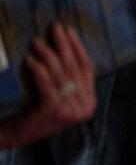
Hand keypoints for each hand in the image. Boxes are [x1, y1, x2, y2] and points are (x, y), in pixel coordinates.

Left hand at [0, 24, 96, 149]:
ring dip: (47, 53)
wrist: (16, 136)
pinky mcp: (51, 111)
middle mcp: (83, 107)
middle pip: (73, 68)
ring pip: (59, 74)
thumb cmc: (35, 113)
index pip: (87, 68)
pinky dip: (38, 69)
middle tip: (54, 28)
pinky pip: (45, 83)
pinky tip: (30, 59)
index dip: (78, 47)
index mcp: (89, 103)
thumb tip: (66, 46)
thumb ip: (68, 80)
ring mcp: (69, 110)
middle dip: (63, 45)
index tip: (69, 31)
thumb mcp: (58, 96)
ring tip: (36, 42)